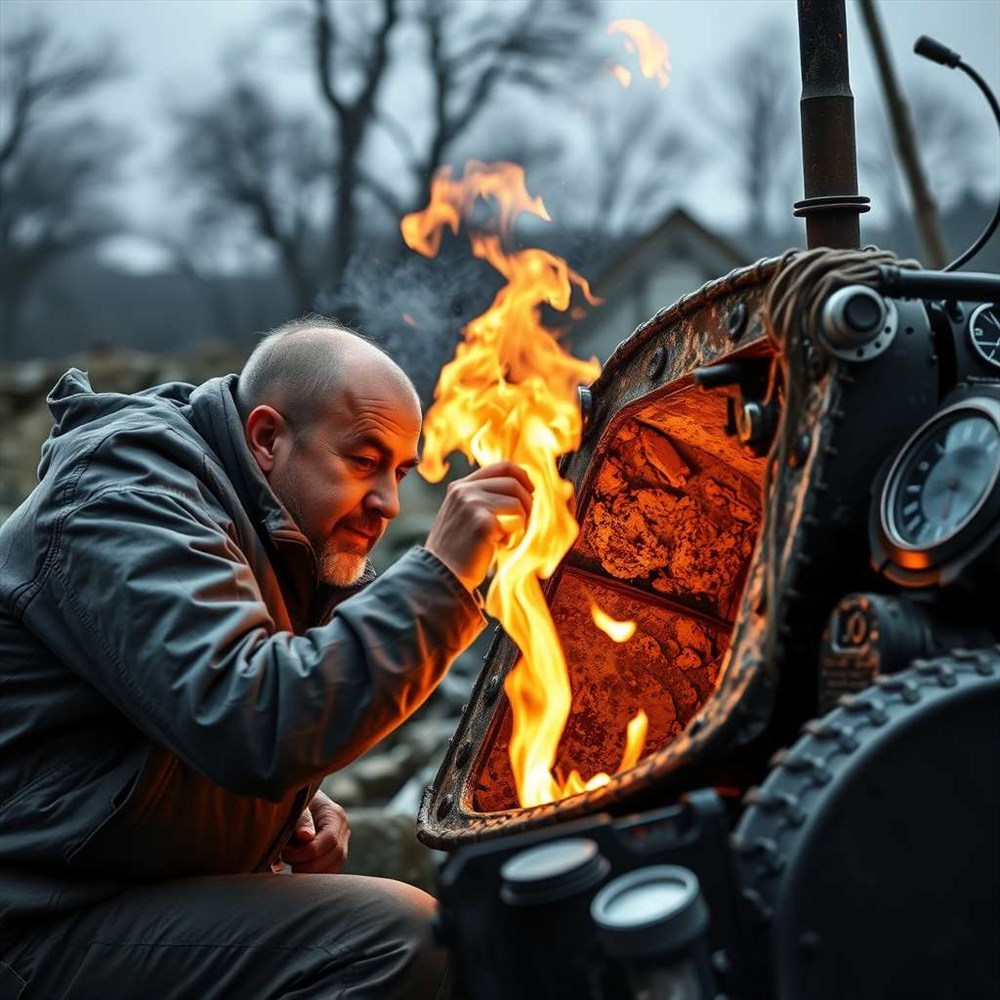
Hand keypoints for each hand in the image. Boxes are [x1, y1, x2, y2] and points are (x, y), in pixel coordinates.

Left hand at [281, 790, 349, 873]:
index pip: (330, 839)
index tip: (285, 853)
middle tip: (286, 861)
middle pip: (335, 855)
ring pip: (335, 867)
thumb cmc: (294, 802)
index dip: (307, 852)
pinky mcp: (335, 855)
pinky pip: (330, 871)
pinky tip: (298, 871)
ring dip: (312, 873)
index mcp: (335, 814)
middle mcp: (343, 829)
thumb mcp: (297, 805)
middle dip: (309, 865)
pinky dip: (314, 876)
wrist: (297, 801)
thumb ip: (302, 819)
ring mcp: (342, 843)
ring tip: (291, 866)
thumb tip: (306, 836)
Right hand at [424, 460, 533, 591]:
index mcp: (460, 486)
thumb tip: (525, 487)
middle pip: (514, 482)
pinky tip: (499, 546)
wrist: (442, 575)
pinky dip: (514, 535)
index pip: (502, 466)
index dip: (523, 477)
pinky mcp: (483, 521)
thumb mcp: (466, 515)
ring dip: (521, 521)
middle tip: (524, 524)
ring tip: (505, 538)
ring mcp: (472, 503)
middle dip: (527, 503)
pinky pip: (517, 519)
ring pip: (518, 501)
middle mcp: (465, 490)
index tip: (531, 492)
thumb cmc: (460, 549)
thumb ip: (486, 498)